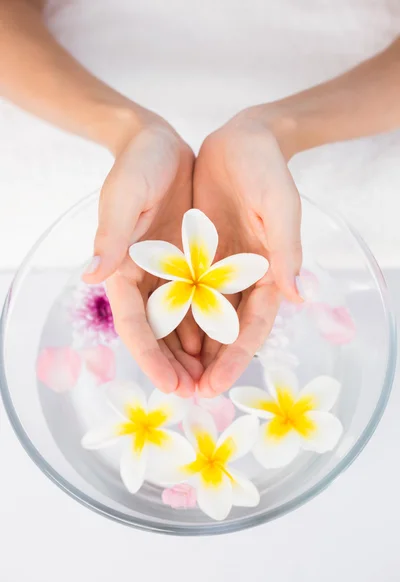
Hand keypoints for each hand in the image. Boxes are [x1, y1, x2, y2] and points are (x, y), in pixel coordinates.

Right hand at [83, 112, 202, 396]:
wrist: (159, 143)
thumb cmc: (137, 165)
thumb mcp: (124, 196)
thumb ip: (112, 236)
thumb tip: (91, 278)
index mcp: (123, 269)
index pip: (134, 324)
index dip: (151, 358)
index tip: (171, 386)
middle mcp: (145, 278)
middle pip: (160, 334)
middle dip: (179, 366)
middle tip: (202, 395)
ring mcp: (170, 273)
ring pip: (183, 324)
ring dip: (198, 354)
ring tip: (217, 381)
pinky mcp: (191, 262)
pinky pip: (203, 301)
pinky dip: (212, 324)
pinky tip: (227, 344)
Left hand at [193, 105, 302, 396]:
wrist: (242, 140)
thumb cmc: (267, 171)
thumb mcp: (279, 207)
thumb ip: (286, 251)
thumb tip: (299, 296)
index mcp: (268, 274)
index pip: (252, 328)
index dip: (234, 360)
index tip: (215, 386)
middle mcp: (241, 279)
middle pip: (224, 333)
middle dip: (207, 365)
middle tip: (186, 394)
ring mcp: (217, 270)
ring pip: (201, 320)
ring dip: (186, 349)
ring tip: (170, 378)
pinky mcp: (196, 255)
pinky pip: (182, 293)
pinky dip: (172, 317)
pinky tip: (158, 339)